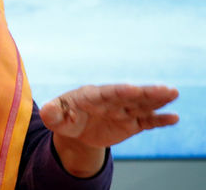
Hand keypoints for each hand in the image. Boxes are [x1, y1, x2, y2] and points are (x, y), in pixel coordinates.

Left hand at [40, 84, 178, 176]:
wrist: (76, 129)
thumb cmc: (64, 118)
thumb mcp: (55, 117)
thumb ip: (52, 113)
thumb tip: (46, 110)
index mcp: (91, 96)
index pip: (106, 93)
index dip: (118, 91)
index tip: (131, 88)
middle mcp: (110, 101)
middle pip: (129, 96)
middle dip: (146, 92)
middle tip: (164, 88)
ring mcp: (122, 111)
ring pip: (141, 105)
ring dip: (157, 100)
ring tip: (173, 93)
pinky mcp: (131, 123)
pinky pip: (146, 122)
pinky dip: (159, 120)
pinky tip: (174, 117)